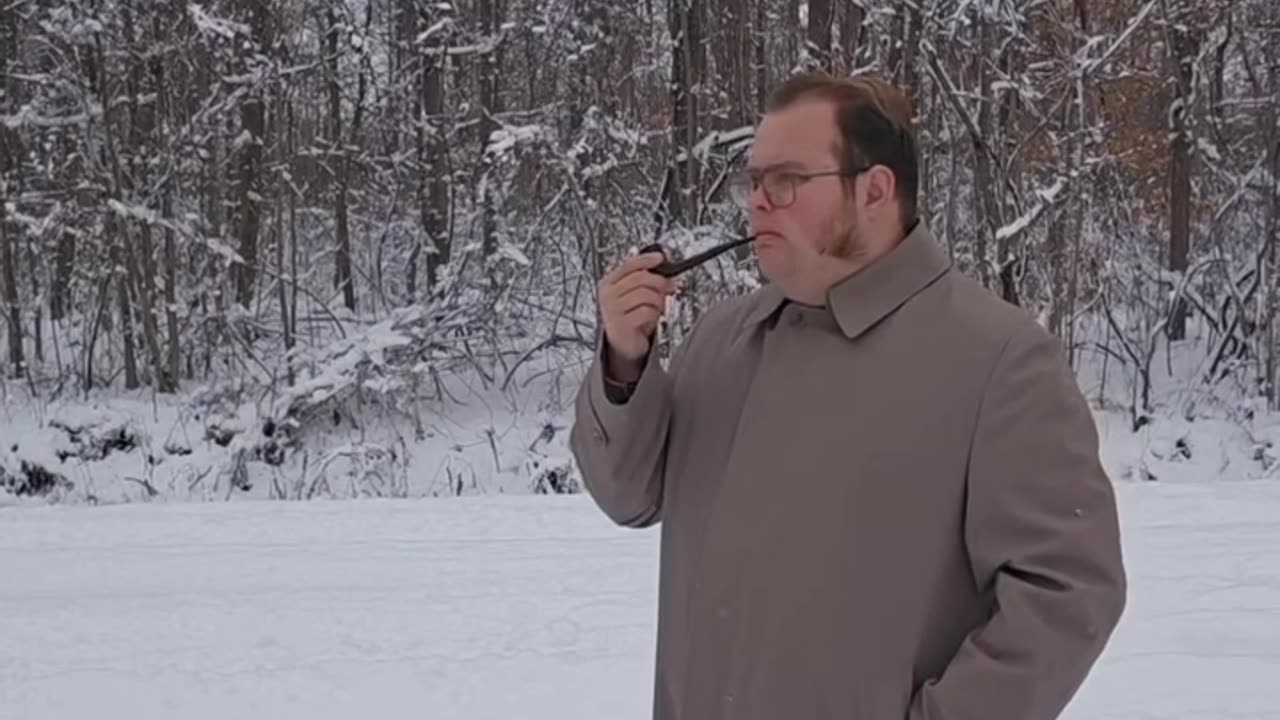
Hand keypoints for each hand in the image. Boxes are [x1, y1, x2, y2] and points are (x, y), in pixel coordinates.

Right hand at [598, 250, 677, 378]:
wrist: (624, 344)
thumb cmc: (630, 316)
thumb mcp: (634, 294)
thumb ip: (643, 278)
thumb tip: (662, 264)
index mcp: (608, 283)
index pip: (629, 265)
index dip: (647, 259)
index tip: (661, 258)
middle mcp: (608, 295)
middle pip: (641, 278)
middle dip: (660, 282)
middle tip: (670, 287)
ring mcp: (613, 310)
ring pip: (646, 294)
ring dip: (658, 302)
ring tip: (657, 308)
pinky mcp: (621, 325)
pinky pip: (647, 311)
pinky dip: (654, 315)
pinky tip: (651, 320)